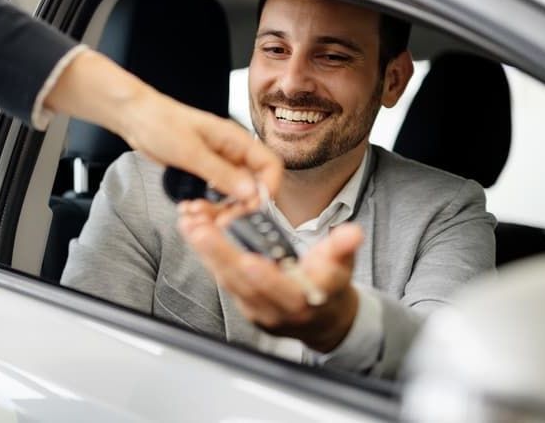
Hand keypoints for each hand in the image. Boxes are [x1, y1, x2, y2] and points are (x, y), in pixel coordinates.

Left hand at [45, 49, 282, 199]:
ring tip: (197, 213)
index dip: (267, 188)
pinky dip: (206, 204)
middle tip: (221, 220)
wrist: (135, 118)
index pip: (269, 165)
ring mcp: (217, 163)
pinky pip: (213, 194)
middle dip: (239, 205)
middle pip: (251, 185)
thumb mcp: (191, 151)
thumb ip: (222, 173)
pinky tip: (190, 207)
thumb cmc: (161, 122)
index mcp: (236, 140)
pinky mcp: (202, 172)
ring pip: (232, 194)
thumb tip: (250, 193)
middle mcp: (231, 153)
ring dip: (219, 208)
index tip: (253, 208)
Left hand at [178, 204, 363, 352]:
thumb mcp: (343, 268)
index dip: (267, 278)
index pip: (284, 292)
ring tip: (190, 224)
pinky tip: (193, 232)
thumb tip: (353, 233)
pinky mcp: (242, 302)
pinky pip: (222, 277)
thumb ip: (343, 248)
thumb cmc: (330, 288)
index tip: (251, 261)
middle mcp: (276, 310)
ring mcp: (256, 308)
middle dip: (221, 256)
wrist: (322, 320)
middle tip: (201, 230)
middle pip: (244, 284)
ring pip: (228, 280)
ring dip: (206, 252)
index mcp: (304, 301)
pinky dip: (206, 254)